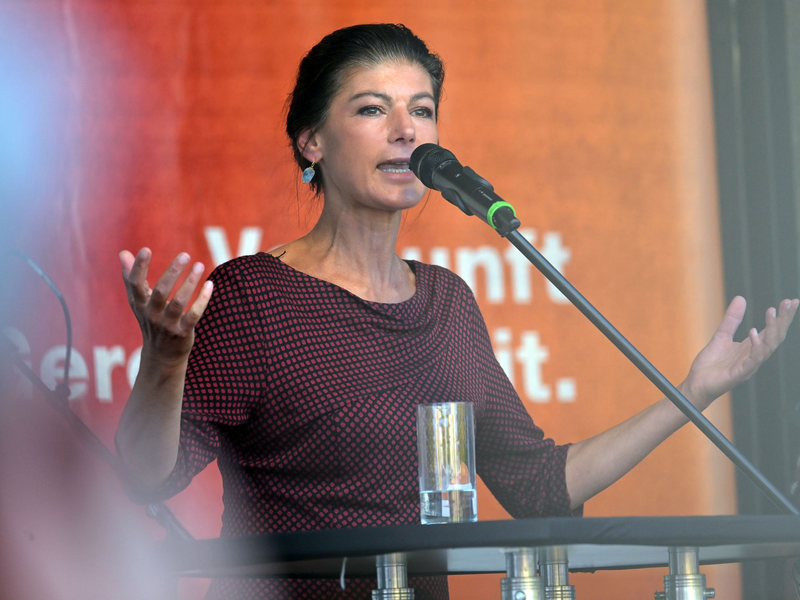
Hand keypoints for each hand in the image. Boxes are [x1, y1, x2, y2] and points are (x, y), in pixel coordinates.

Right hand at [120, 248, 212, 367]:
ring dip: (190, 282)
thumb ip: (131, 278)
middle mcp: (151, 315)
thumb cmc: (150, 321)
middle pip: (160, 291)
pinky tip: (210, 284)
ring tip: (199, 265)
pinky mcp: (183, 332)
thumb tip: (123, 253)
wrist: (161, 356)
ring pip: (179, 302)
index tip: (146, 249)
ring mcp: (168, 325)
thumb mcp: (138, 302)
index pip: (135, 284)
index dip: (139, 267)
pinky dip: (202, 299)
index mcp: (139, 304)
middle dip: (172, 272)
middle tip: (185, 255)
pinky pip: (194, 315)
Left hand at [683, 296, 798, 409]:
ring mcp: (749, 365)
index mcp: (752, 347)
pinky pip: (753, 360)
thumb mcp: (721, 336)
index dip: (782, 317)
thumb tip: (741, 298)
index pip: (772, 330)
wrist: (696, 384)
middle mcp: (754, 356)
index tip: (791, 301)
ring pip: (768, 347)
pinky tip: (754, 332)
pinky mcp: (740, 374)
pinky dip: (756, 346)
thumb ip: (732, 319)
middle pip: (775, 336)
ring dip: (771, 329)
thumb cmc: (710, 364)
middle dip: (783, 319)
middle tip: (789, 302)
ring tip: (772, 311)